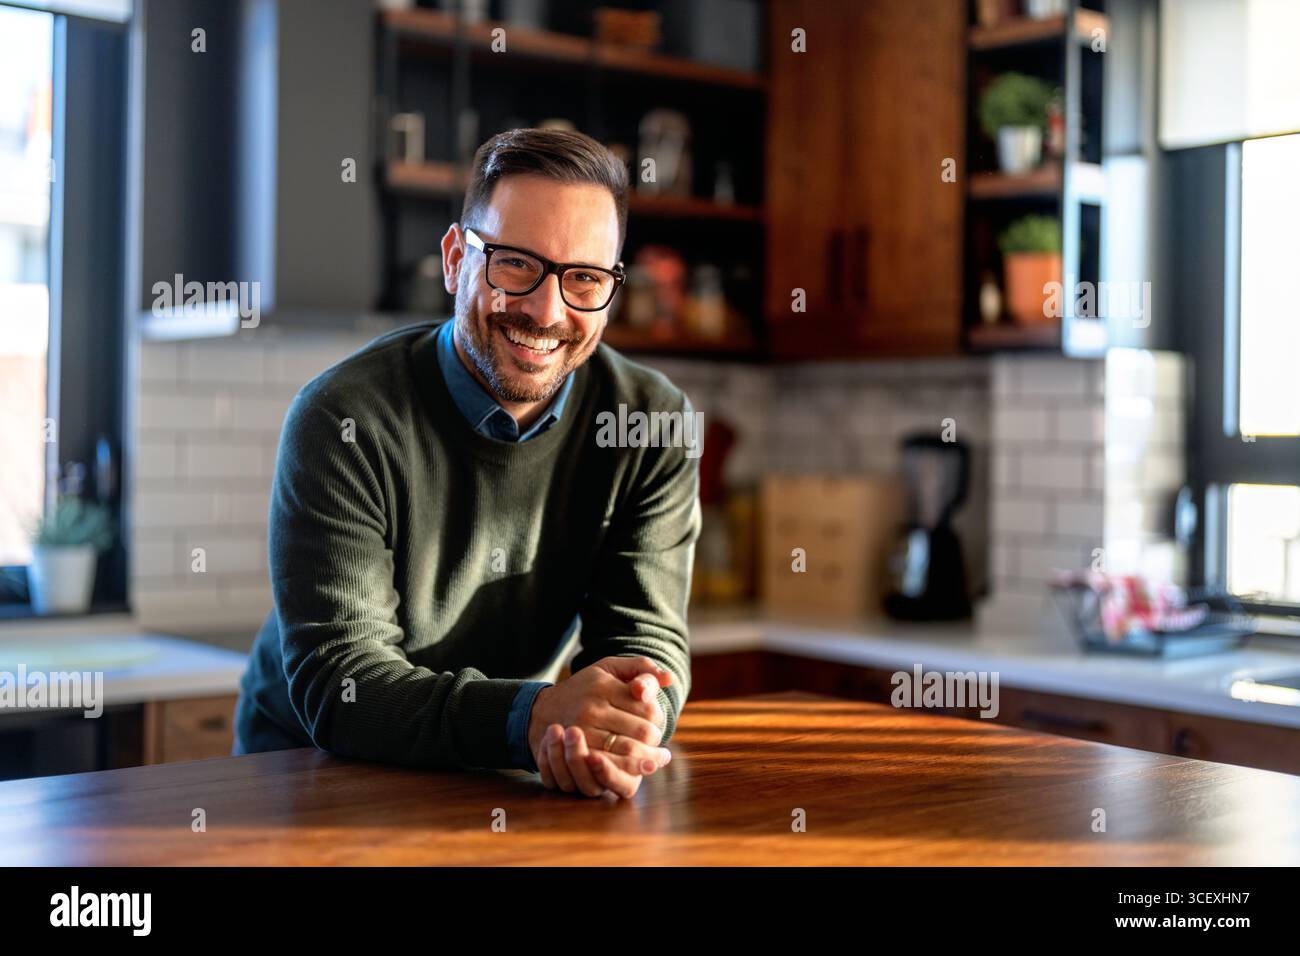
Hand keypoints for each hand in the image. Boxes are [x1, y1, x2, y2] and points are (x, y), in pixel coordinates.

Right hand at [529, 656, 673, 797]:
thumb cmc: (586, 687)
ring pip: (629, 752)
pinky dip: (630, 770)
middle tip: (656, 742)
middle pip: (643, 732)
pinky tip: (641, 769)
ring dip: (648, 759)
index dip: (659, 717)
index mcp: (603, 687)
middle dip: (655, 739)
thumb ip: (641, 667)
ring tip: (657, 760)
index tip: (656, 720)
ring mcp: (583, 734)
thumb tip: (669, 679)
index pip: (648, 709)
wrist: (544, 711)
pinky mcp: (577, 753)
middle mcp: (592, 709)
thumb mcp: (609, 668)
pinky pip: (611, 767)